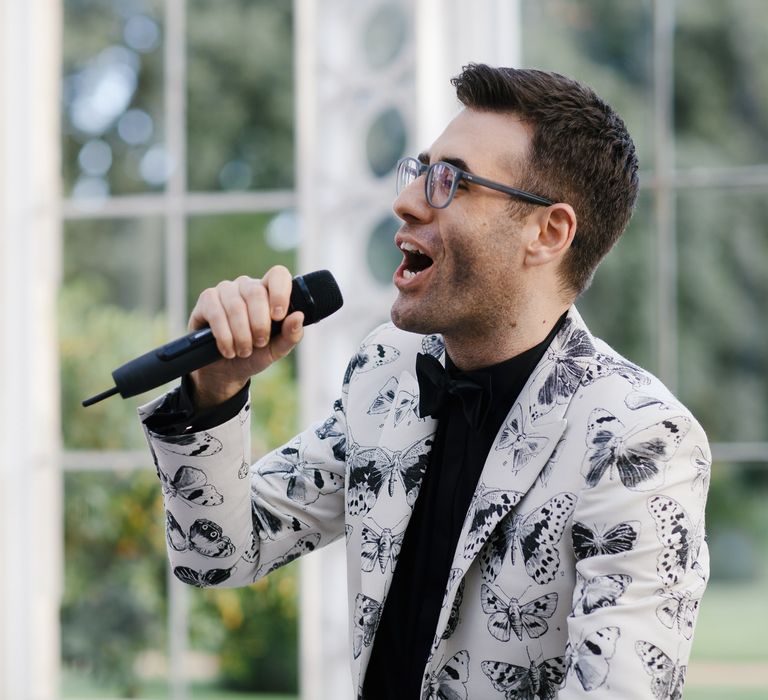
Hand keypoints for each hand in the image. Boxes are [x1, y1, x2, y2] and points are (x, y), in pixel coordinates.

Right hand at [187, 266, 303, 408]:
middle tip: (259, 343)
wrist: (225, 371)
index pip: (278, 275)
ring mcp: (225, 290)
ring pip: (236, 305)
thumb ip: (290, 335)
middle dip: (259, 324)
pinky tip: (228, 349)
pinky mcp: (206, 300)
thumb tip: (298, 316)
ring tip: (244, 351)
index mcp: (269, 292)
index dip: (280, 292)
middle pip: (256, 292)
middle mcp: (247, 286)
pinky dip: (224, 336)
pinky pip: (216, 313)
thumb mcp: (276, 350)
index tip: (278, 316)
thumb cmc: (254, 355)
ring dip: (241, 334)